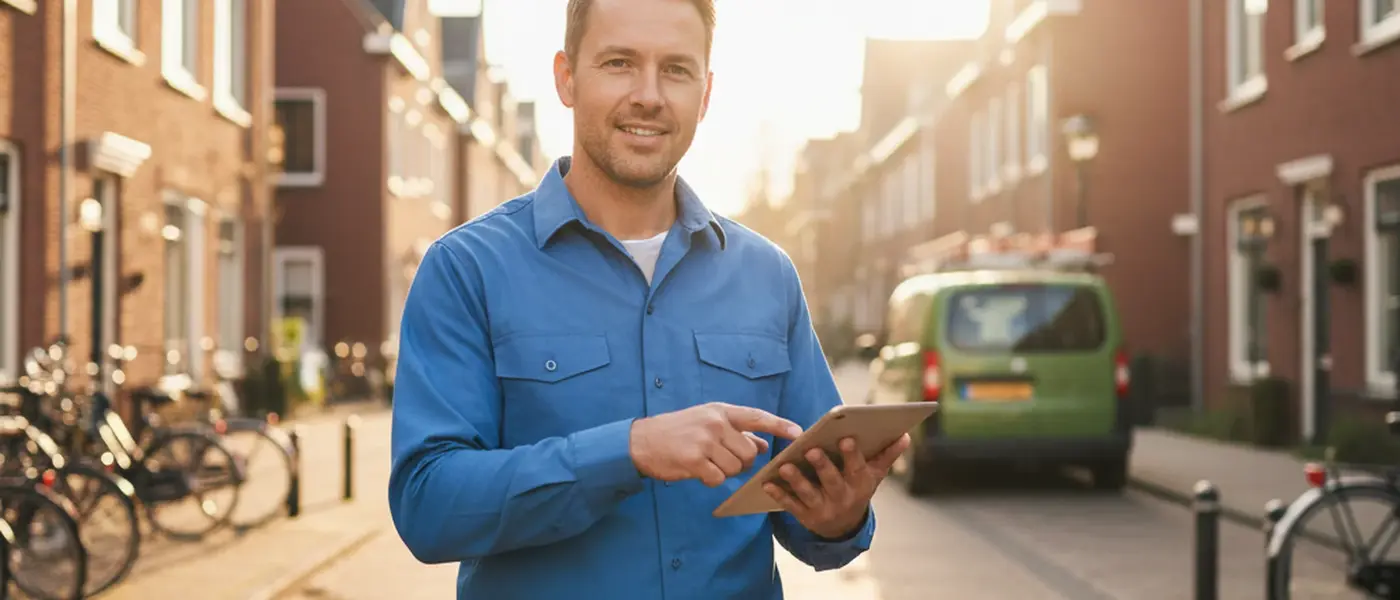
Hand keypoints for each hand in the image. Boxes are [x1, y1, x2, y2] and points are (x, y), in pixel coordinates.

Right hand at [630, 402, 803, 486]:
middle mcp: (715, 423)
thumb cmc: (678, 431)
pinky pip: (718, 479)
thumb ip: (736, 432)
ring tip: (706, 463)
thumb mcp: (708, 423)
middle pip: (749, 453)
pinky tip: (697, 470)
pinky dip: (710, 480)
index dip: (779, 425)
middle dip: (741, 463)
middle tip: (722, 460)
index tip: (798, 433)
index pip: (757, 417)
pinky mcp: (694, 460)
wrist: (642, 440)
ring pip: (735, 468)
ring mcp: (705, 441)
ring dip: (725, 472)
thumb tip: (762, 444)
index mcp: (721, 411)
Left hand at [762, 434, 909, 539]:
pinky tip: (768, 484)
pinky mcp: (806, 516)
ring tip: (784, 466)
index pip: (857, 468)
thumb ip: (887, 455)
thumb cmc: (858, 489)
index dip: (852, 455)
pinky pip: (791, 506)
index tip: (845, 438)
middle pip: (832, 482)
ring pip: (809, 494)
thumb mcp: (874, 475)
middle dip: (822, 466)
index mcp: (860, 484)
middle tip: (811, 450)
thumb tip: (905, 435)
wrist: (844, 527)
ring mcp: (823, 509)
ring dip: (797, 481)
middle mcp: (843, 498)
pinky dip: (779, 495)